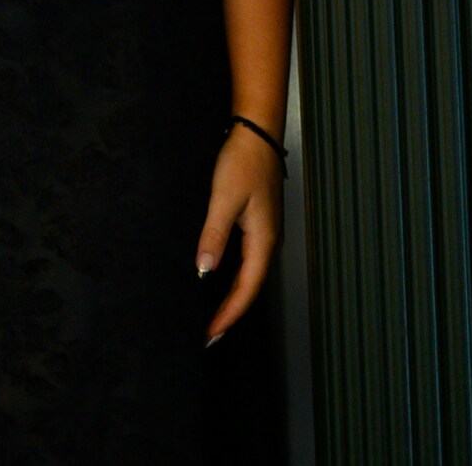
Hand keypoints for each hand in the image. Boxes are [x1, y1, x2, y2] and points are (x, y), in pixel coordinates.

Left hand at [198, 127, 282, 342]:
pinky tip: (219, 282)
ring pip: (248, 277)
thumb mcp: (223, 200)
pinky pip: (246, 262)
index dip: (228, 315)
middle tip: (209, 335)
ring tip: (212, 317)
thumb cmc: (242, 164)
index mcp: (263, 242)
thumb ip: (213, 235)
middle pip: (249, 289)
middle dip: (229, 314)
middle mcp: (267, 243)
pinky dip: (233, 279)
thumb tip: (204, 270)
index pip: (245, 290)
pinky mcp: (257, 226)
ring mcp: (264, 235)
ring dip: (231, 299)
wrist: (256, 136)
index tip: (211, 334)